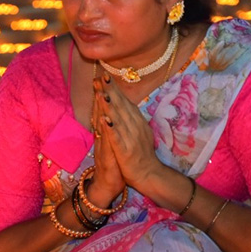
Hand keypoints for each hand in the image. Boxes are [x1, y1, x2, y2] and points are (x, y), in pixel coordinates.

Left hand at [95, 74, 161, 190]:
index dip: (114, 89)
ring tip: (102, 93)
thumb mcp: (137, 132)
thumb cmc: (141, 153)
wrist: (149, 174)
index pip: (124, 102)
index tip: (104, 76)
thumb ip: (130, 118)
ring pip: (119, 119)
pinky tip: (105, 120)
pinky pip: (117, 138)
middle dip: (110, 92)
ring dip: (110, 106)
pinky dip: (111, 129)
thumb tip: (124, 104)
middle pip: (121, 106)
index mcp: (137, 122)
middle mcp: (135, 127)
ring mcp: (131, 138)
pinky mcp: (126, 151)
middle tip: (101, 77)